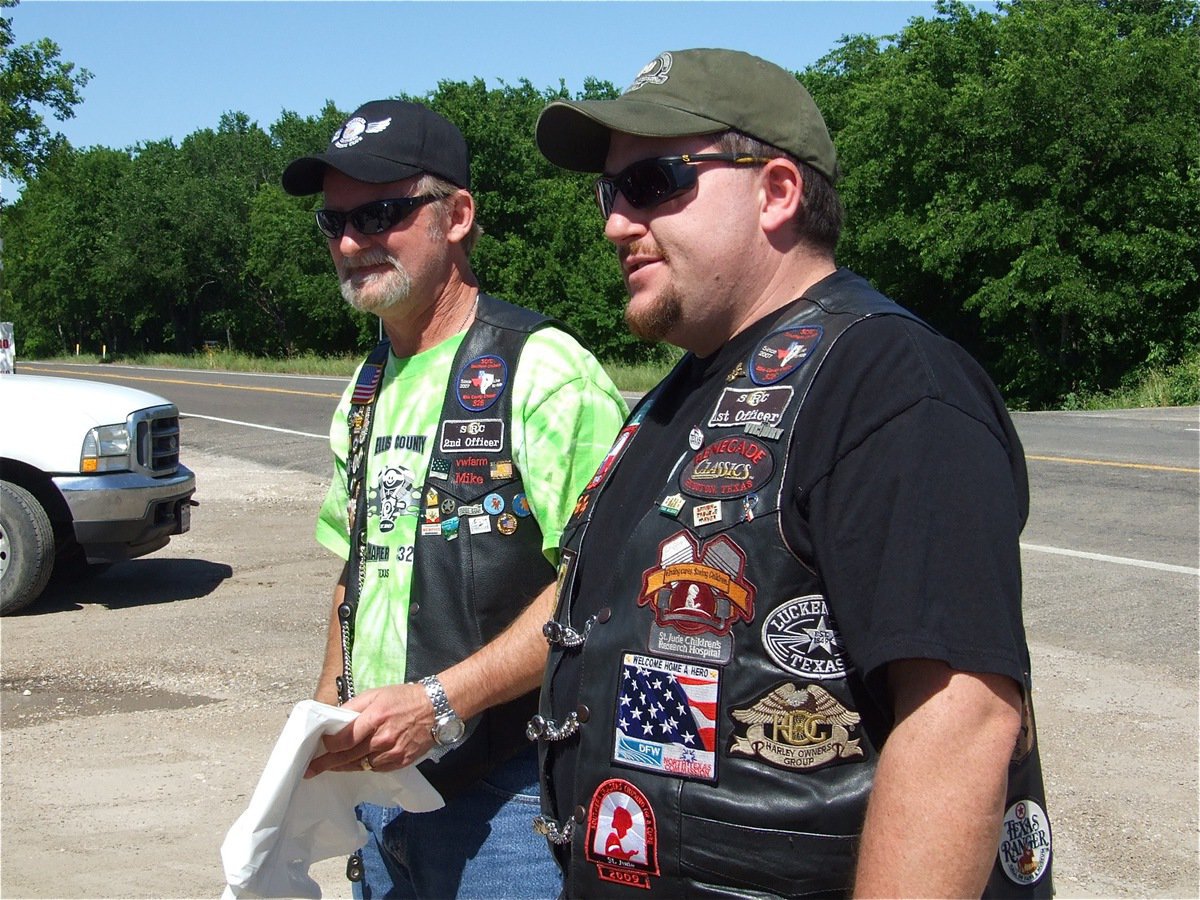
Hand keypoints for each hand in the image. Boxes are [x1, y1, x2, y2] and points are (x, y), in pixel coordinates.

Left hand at [303, 683, 433, 777]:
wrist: (436, 708)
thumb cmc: (405, 698)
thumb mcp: (376, 694)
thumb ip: (353, 707)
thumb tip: (334, 720)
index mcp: (375, 718)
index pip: (343, 740)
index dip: (328, 746)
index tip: (319, 746)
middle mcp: (382, 739)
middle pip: (347, 758)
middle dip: (326, 764)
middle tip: (311, 770)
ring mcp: (392, 753)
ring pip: (360, 766)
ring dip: (345, 766)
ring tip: (332, 765)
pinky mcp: (400, 762)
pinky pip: (375, 769)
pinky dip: (365, 766)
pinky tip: (359, 761)